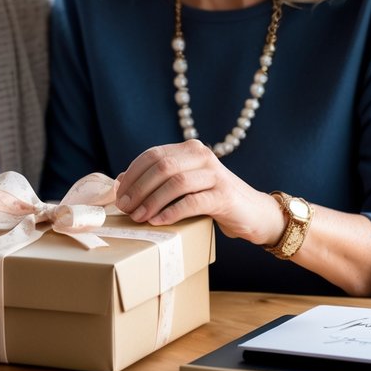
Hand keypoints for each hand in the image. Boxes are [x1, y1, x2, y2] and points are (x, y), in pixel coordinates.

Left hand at [114, 140, 282, 245]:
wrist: (252, 213)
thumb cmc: (211, 199)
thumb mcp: (185, 184)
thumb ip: (159, 179)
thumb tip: (120, 181)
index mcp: (190, 149)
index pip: (153, 155)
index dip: (132, 174)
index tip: (118, 194)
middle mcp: (203, 156)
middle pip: (162, 167)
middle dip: (138, 188)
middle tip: (125, 208)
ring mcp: (215, 174)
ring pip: (175, 183)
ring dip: (152, 202)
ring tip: (138, 217)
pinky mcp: (223, 196)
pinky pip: (191, 202)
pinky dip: (171, 212)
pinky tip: (158, 221)